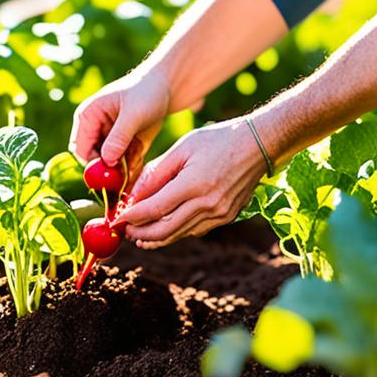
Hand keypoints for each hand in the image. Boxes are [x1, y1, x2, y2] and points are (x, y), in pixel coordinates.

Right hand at [69, 71, 170, 175]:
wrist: (163, 88)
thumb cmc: (146, 92)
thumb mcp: (134, 114)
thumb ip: (119, 137)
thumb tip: (107, 160)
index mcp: (87, 116)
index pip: (81, 149)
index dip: (93, 164)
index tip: (112, 175)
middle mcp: (93, 130)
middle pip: (93, 161)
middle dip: (111, 170)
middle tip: (128, 174)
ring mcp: (106, 139)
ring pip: (109, 165)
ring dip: (123, 167)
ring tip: (138, 152)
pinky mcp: (120, 146)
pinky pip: (121, 165)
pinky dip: (131, 165)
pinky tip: (141, 152)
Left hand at [115, 118, 267, 248]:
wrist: (259, 144)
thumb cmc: (218, 139)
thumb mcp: (183, 148)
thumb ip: (157, 173)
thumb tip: (134, 196)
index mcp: (194, 184)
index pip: (154, 209)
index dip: (132, 218)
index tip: (117, 219)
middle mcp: (208, 204)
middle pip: (165, 230)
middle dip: (141, 234)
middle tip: (126, 232)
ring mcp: (220, 214)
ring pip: (180, 234)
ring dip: (157, 237)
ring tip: (140, 236)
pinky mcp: (227, 217)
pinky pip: (195, 230)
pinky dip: (176, 231)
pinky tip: (165, 227)